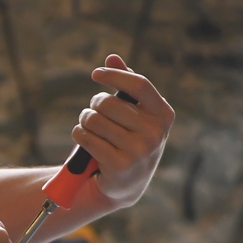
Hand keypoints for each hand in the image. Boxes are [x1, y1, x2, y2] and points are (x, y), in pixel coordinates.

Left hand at [73, 54, 174, 206]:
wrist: (125, 184)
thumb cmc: (128, 140)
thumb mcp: (134, 114)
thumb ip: (126, 86)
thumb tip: (112, 58)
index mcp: (163, 115)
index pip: (139, 84)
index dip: (114, 75)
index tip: (95, 74)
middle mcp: (155, 132)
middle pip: (108, 102)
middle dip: (94, 105)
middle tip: (93, 114)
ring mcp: (139, 150)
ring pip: (94, 119)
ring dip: (85, 121)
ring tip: (90, 129)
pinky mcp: (119, 164)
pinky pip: (86, 137)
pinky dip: (79, 135)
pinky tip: (85, 140)